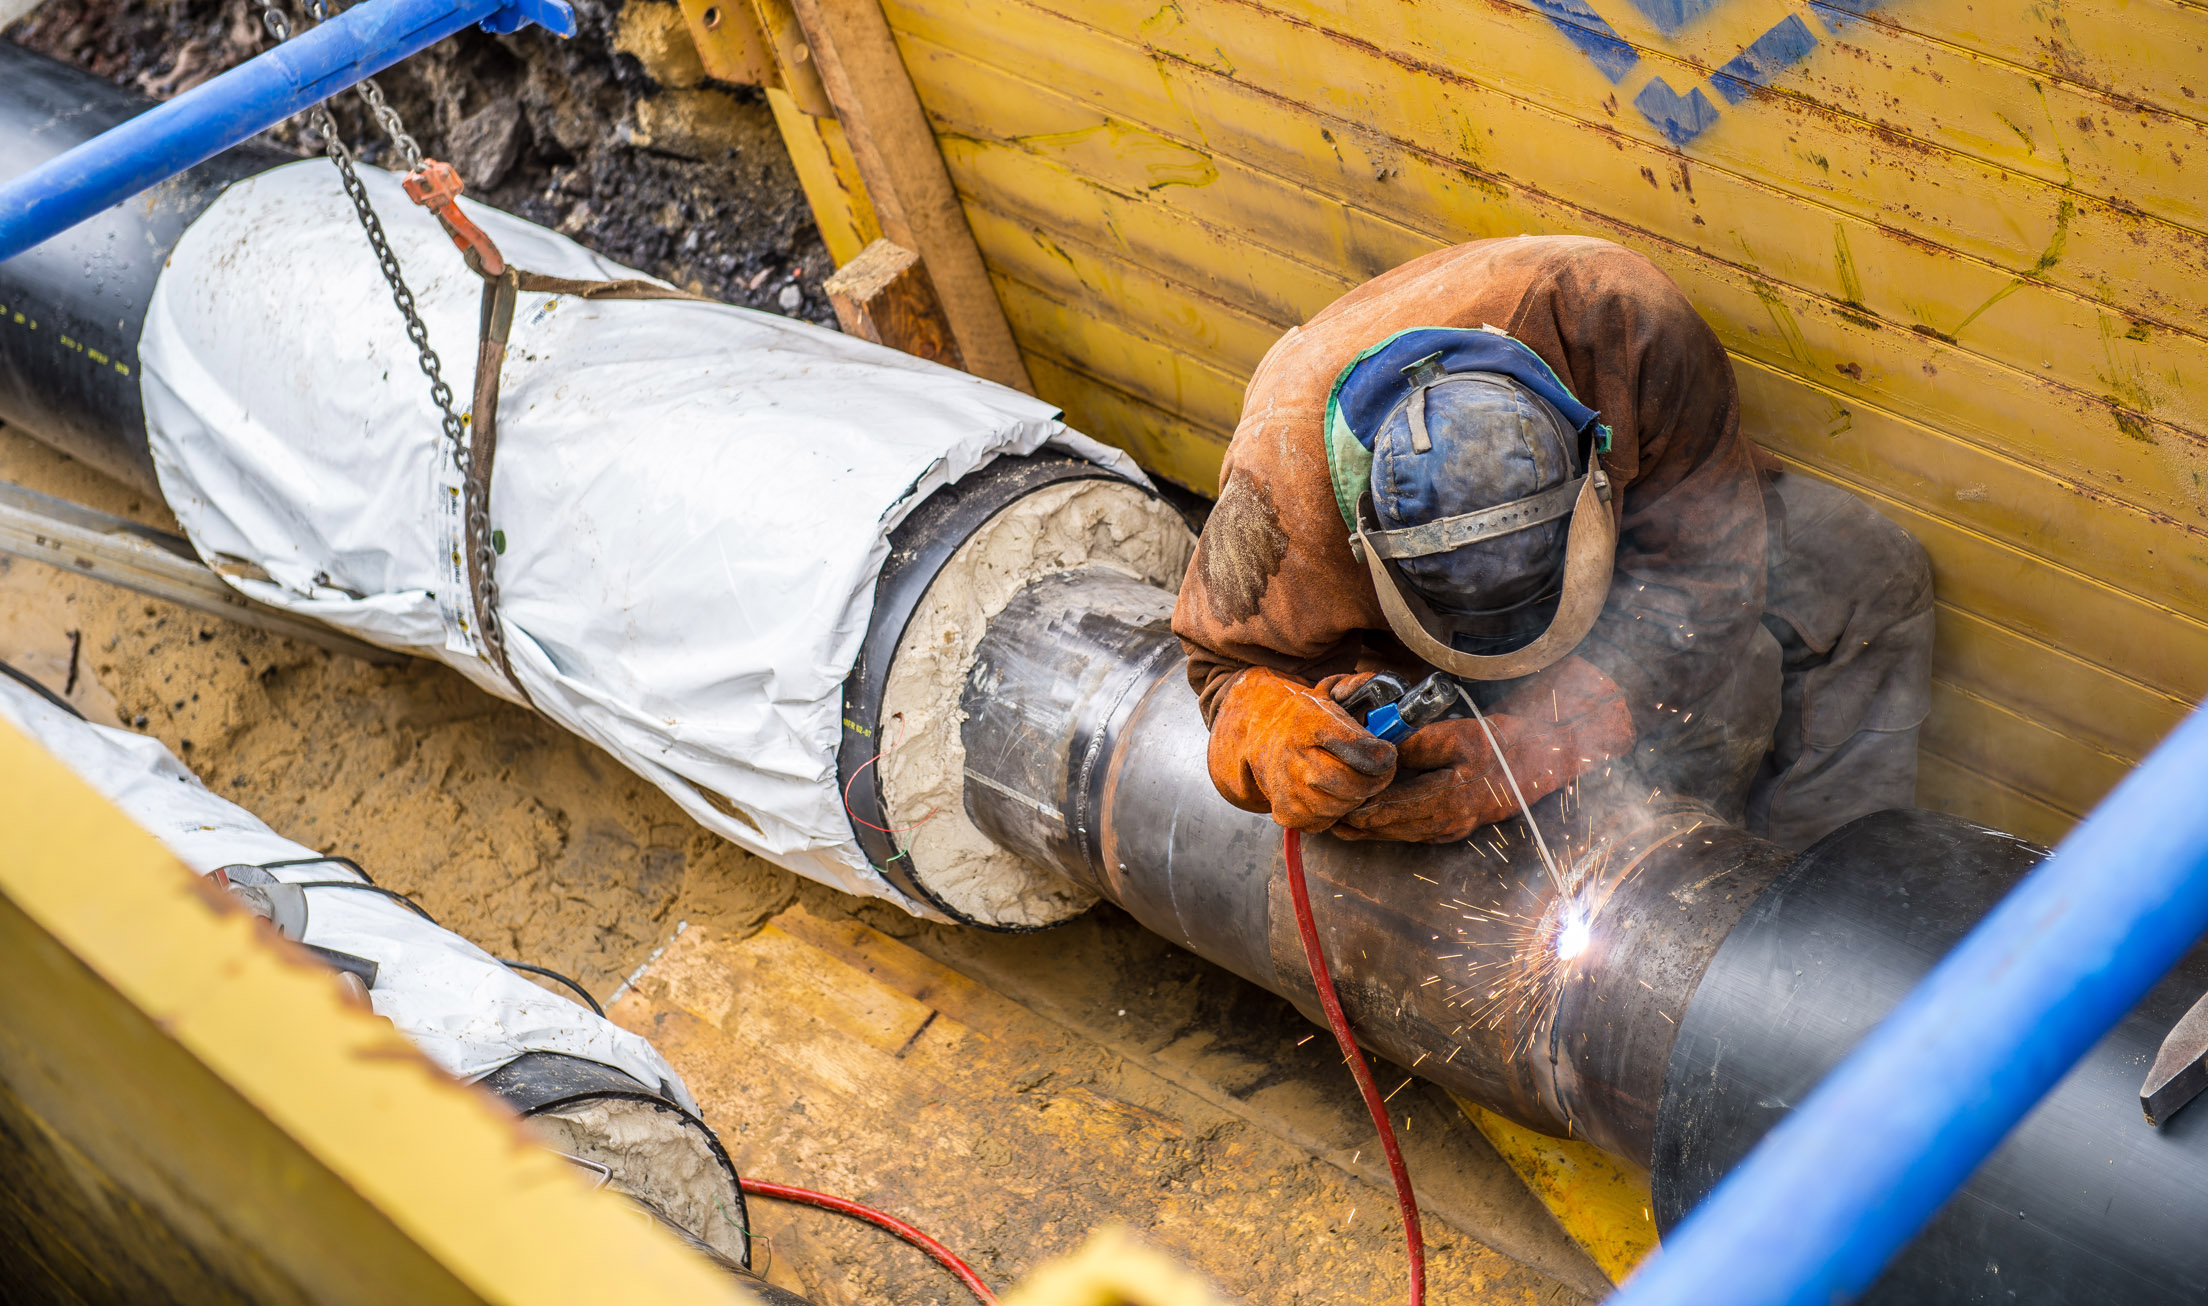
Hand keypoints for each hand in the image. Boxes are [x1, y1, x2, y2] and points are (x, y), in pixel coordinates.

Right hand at [1207, 667, 1396, 830]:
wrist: (1260, 739)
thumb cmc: (1303, 720)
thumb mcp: (1330, 701)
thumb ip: (1364, 709)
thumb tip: (1392, 726)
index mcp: (1309, 723)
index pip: (1360, 751)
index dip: (1382, 755)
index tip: (1387, 753)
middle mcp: (1294, 758)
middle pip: (1355, 785)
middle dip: (1377, 779)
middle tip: (1380, 770)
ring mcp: (1288, 789)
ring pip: (1344, 806)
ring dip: (1357, 796)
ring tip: (1353, 778)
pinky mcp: (1287, 814)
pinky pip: (1328, 821)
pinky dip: (1336, 810)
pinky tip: (1330, 791)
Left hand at [1332, 715, 1518, 842]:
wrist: (1546, 759)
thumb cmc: (1504, 744)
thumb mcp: (1457, 735)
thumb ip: (1414, 746)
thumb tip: (1380, 751)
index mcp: (1446, 799)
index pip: (1389, 809)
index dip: (1358, 808)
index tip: (1335, 803)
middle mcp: (1448, 821)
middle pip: (1392, 828)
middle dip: (1358, 825)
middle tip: (1327, 821)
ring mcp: (1455, 827)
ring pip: (1403, 834)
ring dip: (1373, 831)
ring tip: (1343, 827)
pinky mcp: (1460, 826)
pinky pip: (1418, 832)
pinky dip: (1394, 829)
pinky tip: (1379, 825)